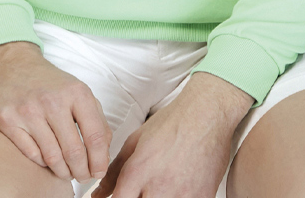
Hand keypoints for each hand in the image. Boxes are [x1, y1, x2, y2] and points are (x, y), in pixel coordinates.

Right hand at [0, 41, 110, 182]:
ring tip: (66, 172)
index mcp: (75, 92)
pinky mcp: (8, 120)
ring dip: (63, 172)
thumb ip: (96, 119)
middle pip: (74, 153)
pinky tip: (46, 158)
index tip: (99, 172)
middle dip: (82, 173)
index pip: (96, 137)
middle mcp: (52, 101)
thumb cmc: (47, 81)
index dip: (100, 162)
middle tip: (82, 176)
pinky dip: (43, 162)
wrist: (9, 64)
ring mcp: (28, 111)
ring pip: (53, 159)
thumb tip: (103, 154)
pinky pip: (32, 154)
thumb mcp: (77, 90)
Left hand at [94, 72, 252, 197]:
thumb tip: (98, 194)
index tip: (117, 197)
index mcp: (138, 171)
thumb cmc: (170, 124)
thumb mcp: (136, 142)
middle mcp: (158, 188)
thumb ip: (115, 171)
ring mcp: (181, 197)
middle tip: (139, 190)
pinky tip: (174, 188)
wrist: (206, 116)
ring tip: (156, 188)